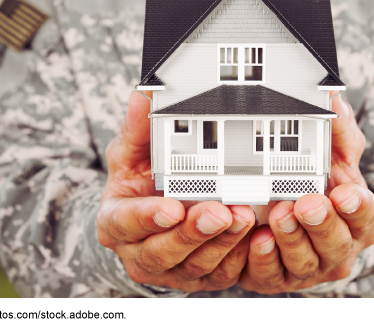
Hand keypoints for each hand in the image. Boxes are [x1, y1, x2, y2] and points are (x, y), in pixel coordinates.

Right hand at [97, 91, 255, 291]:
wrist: (152, 215)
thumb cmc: (139, 182)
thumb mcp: (132, 153)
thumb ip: (138, 129)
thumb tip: (143, 98)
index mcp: (117, 222)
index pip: (126, 222)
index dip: (147, 218)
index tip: (171, 207)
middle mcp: (139, 252)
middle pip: (163, 250)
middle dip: (193, 233)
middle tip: (219, 211)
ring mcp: (170, 269)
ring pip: (196, 265)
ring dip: (222, 244)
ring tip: (244, 217)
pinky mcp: (199, 276)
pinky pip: (221, 274)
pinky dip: (239, 257)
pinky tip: (256, 236)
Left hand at [238, 96, 373, 293]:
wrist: (286, 218)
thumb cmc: (318, 187)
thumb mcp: (332, 156)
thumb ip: (337, 130)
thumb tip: (333, 96)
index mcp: (357, 220)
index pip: (365, 216)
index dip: (356, 207)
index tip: (344, 192)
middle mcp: (338, 248)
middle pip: (335, 243)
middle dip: (320, 223)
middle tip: (306, 203)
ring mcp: (309, 267)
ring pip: (304, 261)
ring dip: (291, 240)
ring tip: (279, 216)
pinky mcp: (278, 278)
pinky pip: (272, 274)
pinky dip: (264, 259)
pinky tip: (257, 240)